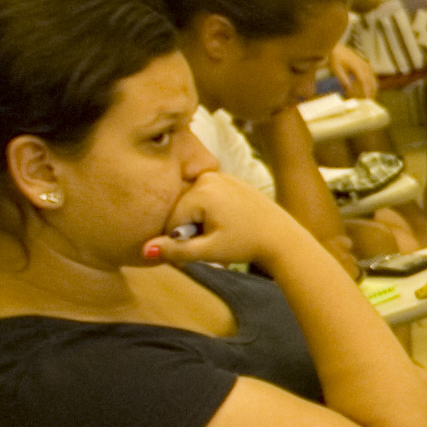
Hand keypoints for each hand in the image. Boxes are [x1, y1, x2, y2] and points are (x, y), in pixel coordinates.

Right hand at [141, 169, 308, 270]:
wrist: (282, 237)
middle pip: (180, 210)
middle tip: (218, 238)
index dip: (183, 240)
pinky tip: (229, 222)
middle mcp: (208, 177)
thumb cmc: (247, 245)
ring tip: (224, 230)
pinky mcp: (228, 179)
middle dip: (191, 229)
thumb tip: (144, 250)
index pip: (171, 221)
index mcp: (202, 190)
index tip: (206, 246)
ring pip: (192, 205)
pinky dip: (210, 213)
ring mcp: (220, 175)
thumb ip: (176, 250)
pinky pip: (206, 198)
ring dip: (200, 222)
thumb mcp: (209, 251)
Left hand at [327, 41, 377, 100]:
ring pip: (373, 79)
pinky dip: (372, 83)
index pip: (364, 80)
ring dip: (373, 88)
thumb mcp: (337, 69)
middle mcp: (364, 65)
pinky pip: (372, 76)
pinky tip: (371, 89)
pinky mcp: (366, 65)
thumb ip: (343, 78)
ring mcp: (366, 65)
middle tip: (370, 102)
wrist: (337, 49)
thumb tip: (348, 88)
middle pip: (371, 80)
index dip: (366, 90)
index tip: (367, 98)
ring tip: (371, 97)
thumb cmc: (336, 59)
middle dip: (371, 91)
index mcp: (357, 66)